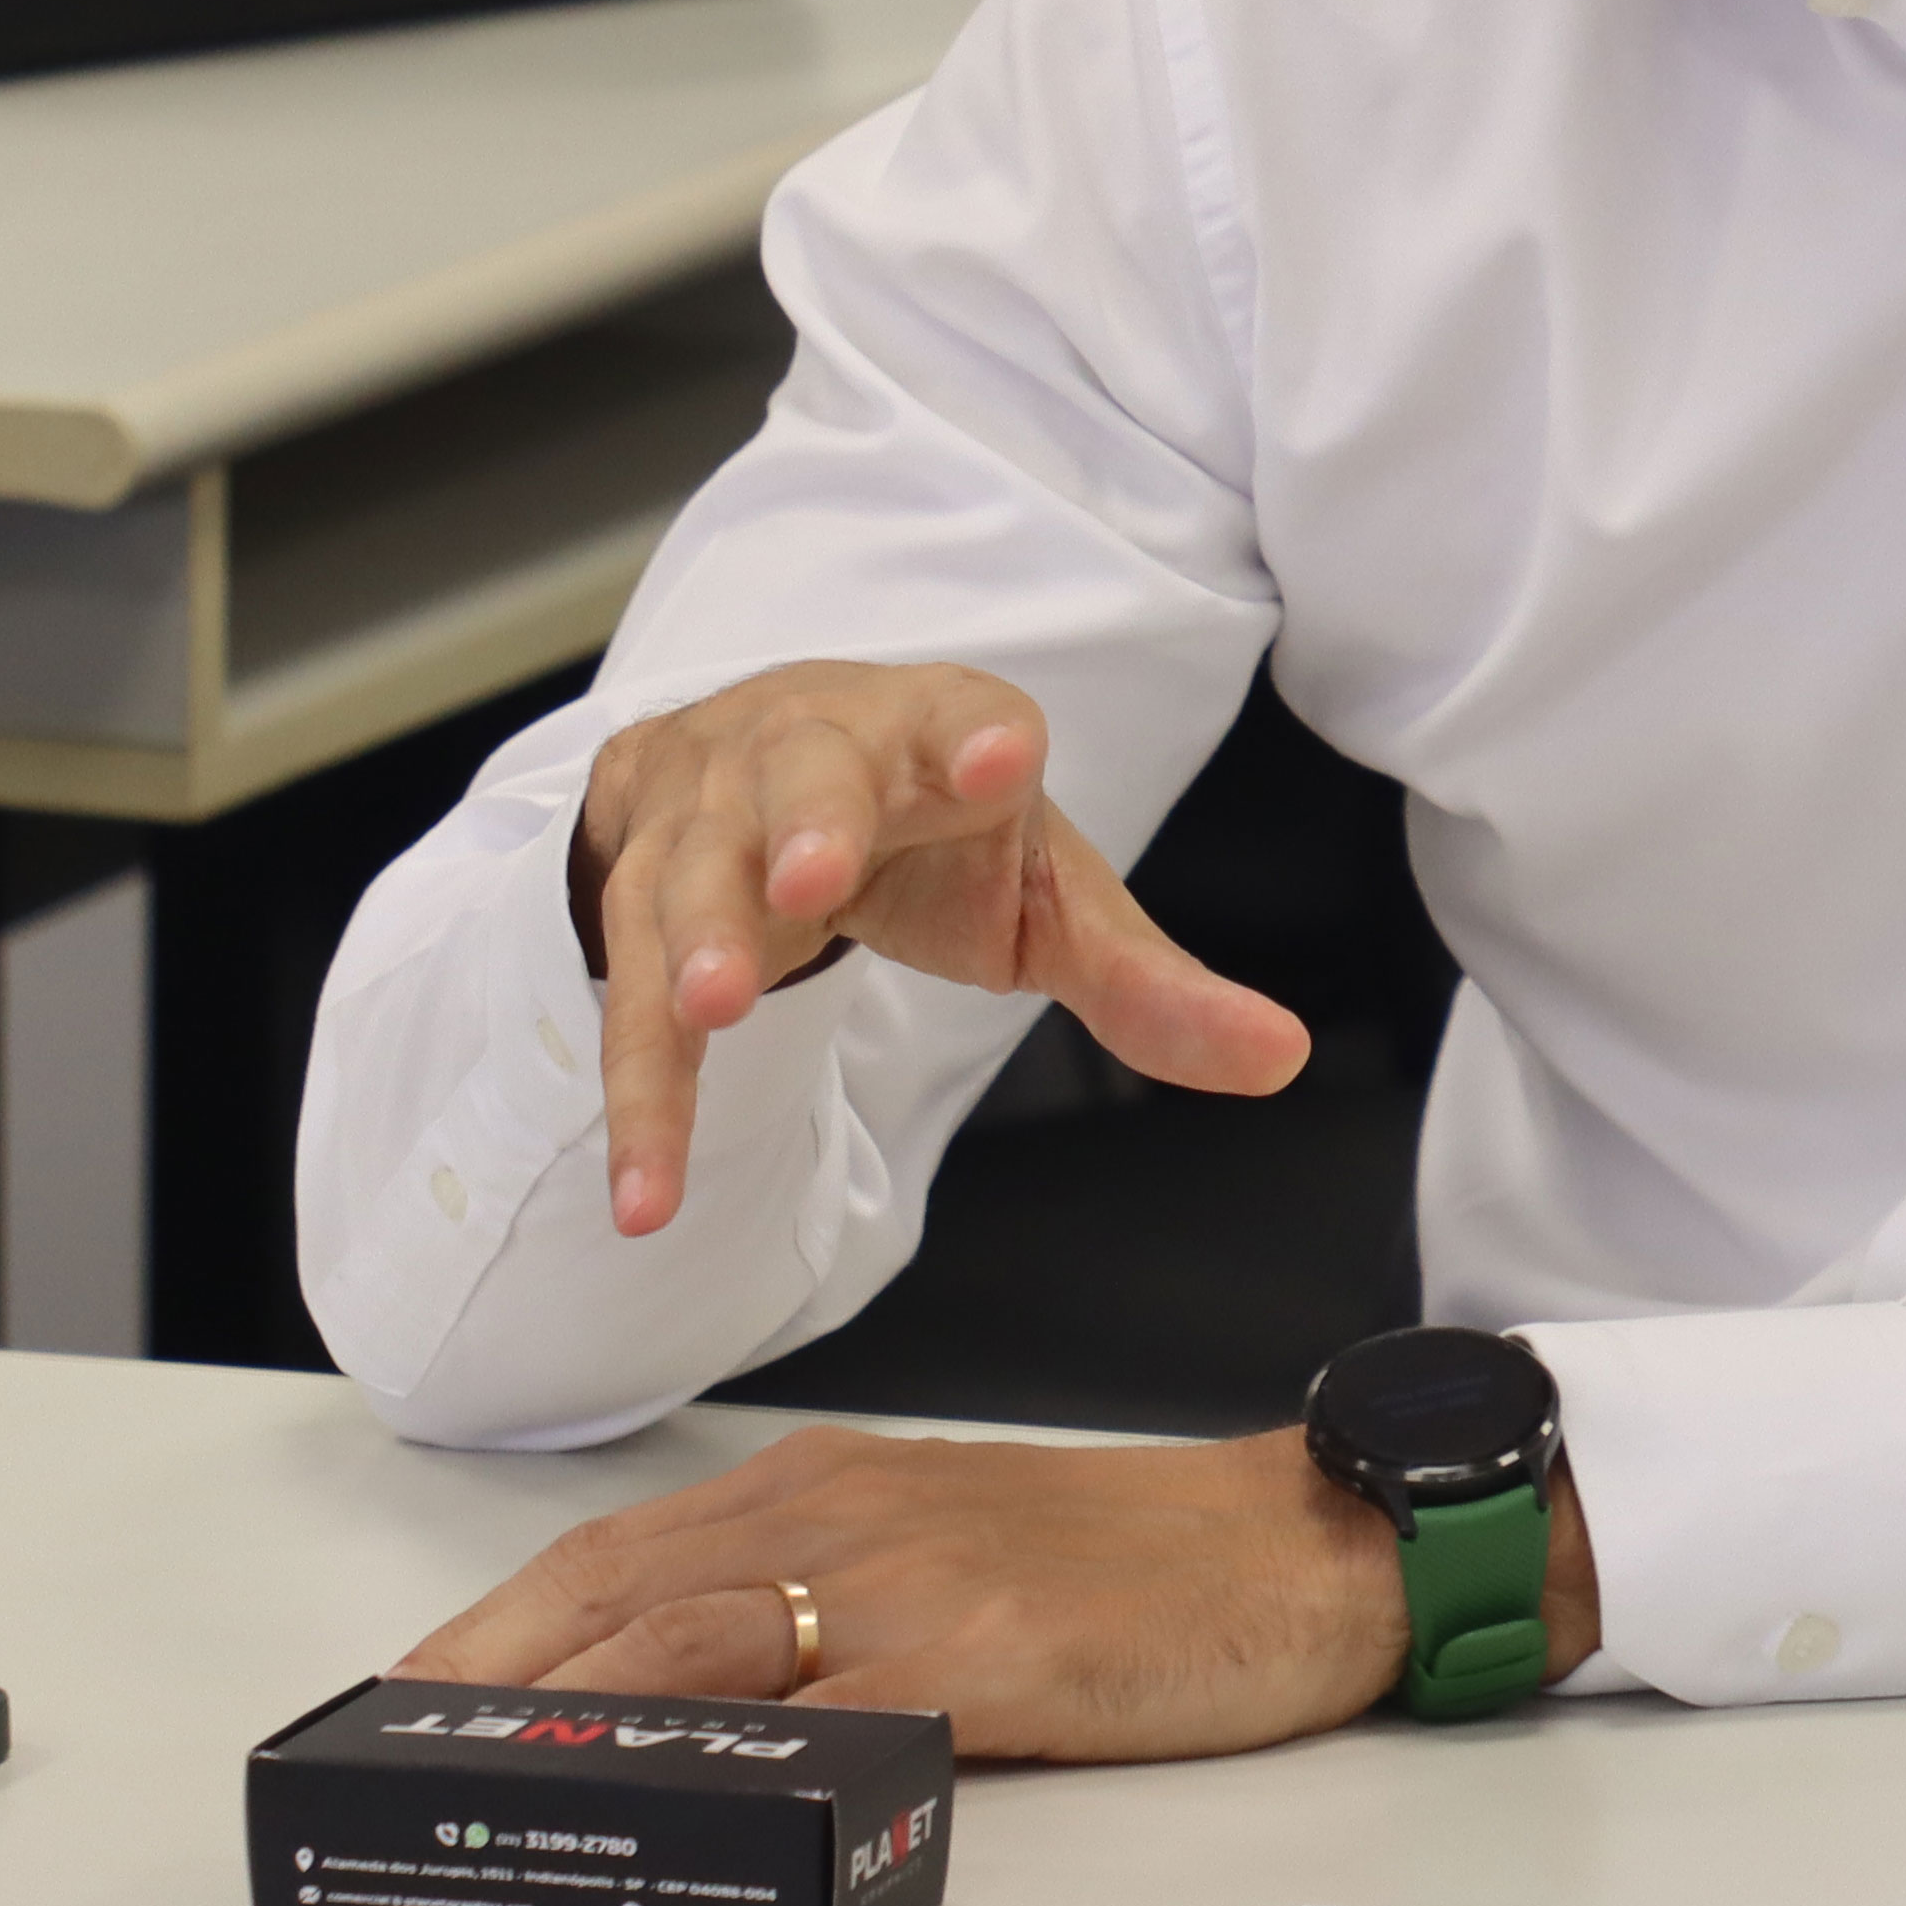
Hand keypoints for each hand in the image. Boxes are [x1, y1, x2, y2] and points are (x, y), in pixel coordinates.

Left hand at [395, 1422, 1594, 1764]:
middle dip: (485, 1670)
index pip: (619, 1552)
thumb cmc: (1142, 1570)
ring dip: (559, 1709)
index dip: (499, 1625)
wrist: (1306, 1548)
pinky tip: (655, 1783)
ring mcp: (906, 1577)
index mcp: (832, 1486)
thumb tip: (708, 1709)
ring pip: (682, 1636)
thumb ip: (834, 1611)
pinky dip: (714, 1742)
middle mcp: (845, 1511)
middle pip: (615, 1586)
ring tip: (466, 1779)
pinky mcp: (977, 1650)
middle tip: (388, 1752)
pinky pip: (815, 1704)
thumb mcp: (960, 1565)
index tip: (411, 1694)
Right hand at [568, 660, 1309, 1234]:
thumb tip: (1277, 1057)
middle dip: (808, 824)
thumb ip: (1146, 979)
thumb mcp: (1043, 888)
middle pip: (803, 774)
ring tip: (712, 1007)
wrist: (767, 770)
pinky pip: (628, 994)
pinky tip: (649, 1190)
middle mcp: (811, 750)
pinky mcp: (637, 888)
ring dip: (697, 937)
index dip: (977, 735)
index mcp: (938, 731)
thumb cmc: (931, 826)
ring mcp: (709, 814)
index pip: (966, 715)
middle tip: (811, 881)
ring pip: (692, 870)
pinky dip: (641, 1093)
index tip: (1000, 757)